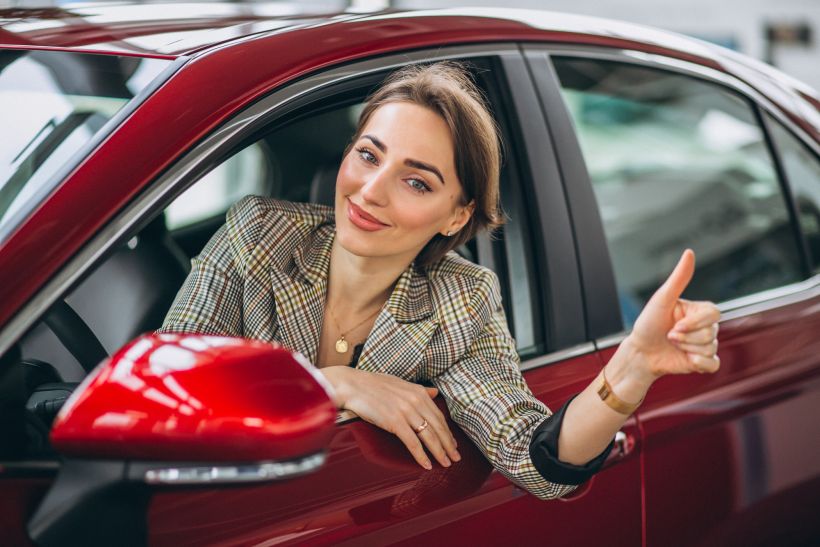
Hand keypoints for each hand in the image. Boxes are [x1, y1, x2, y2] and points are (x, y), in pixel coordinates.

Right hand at [320, 366, 460, 469]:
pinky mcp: (395, 422)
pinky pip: (413, 443)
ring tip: (446, 463)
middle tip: (456, 457)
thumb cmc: (373, 385)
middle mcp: (416, 401)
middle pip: (438, 427)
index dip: (448, 432)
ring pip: (429, 436)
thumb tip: (435, 392)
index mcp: (419, 392)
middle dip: (449, 445)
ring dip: (440, 452)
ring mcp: (406, 412)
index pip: (439, 416)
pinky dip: (421, 456)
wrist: (352, 385)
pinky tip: (427, 464)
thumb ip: (419, 390)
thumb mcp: (400, 383)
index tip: (453, 444)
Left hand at [628, 249, 720, 380]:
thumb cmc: (648, 323)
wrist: (640, 352)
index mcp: (698, 310)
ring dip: (686, 349)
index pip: (714, 313)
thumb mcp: (662, 299)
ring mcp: (705, 344)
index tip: (675, 326)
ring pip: (710, 348)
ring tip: (672, 344)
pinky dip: (699, 364)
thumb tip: (689, 252)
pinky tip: (685, 359)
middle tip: (669, 336)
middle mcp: (704, 326)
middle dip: (685, 337)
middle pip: (711, 333)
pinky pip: (713, 364)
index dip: (695, 323)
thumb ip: (678, 278)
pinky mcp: (703, 362)